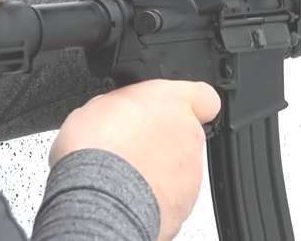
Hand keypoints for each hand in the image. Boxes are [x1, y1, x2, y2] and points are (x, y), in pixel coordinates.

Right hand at [49, 79, 220, 239]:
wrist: (98, 197)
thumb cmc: (96, 148)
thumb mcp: (100, 104)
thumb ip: (126, 104)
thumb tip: (122, 112)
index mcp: (173, 101)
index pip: (204, 96)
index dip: (189, 104)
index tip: (170, 110)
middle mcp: (189, 134)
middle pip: (186, 134)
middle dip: (163, 141)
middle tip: (131, 148)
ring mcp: (191, 171)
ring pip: (180, 168)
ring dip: (159, 170)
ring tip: (123, 177)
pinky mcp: (185, 204)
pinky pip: (173, 197)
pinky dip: (155, 198)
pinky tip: (127, 197)